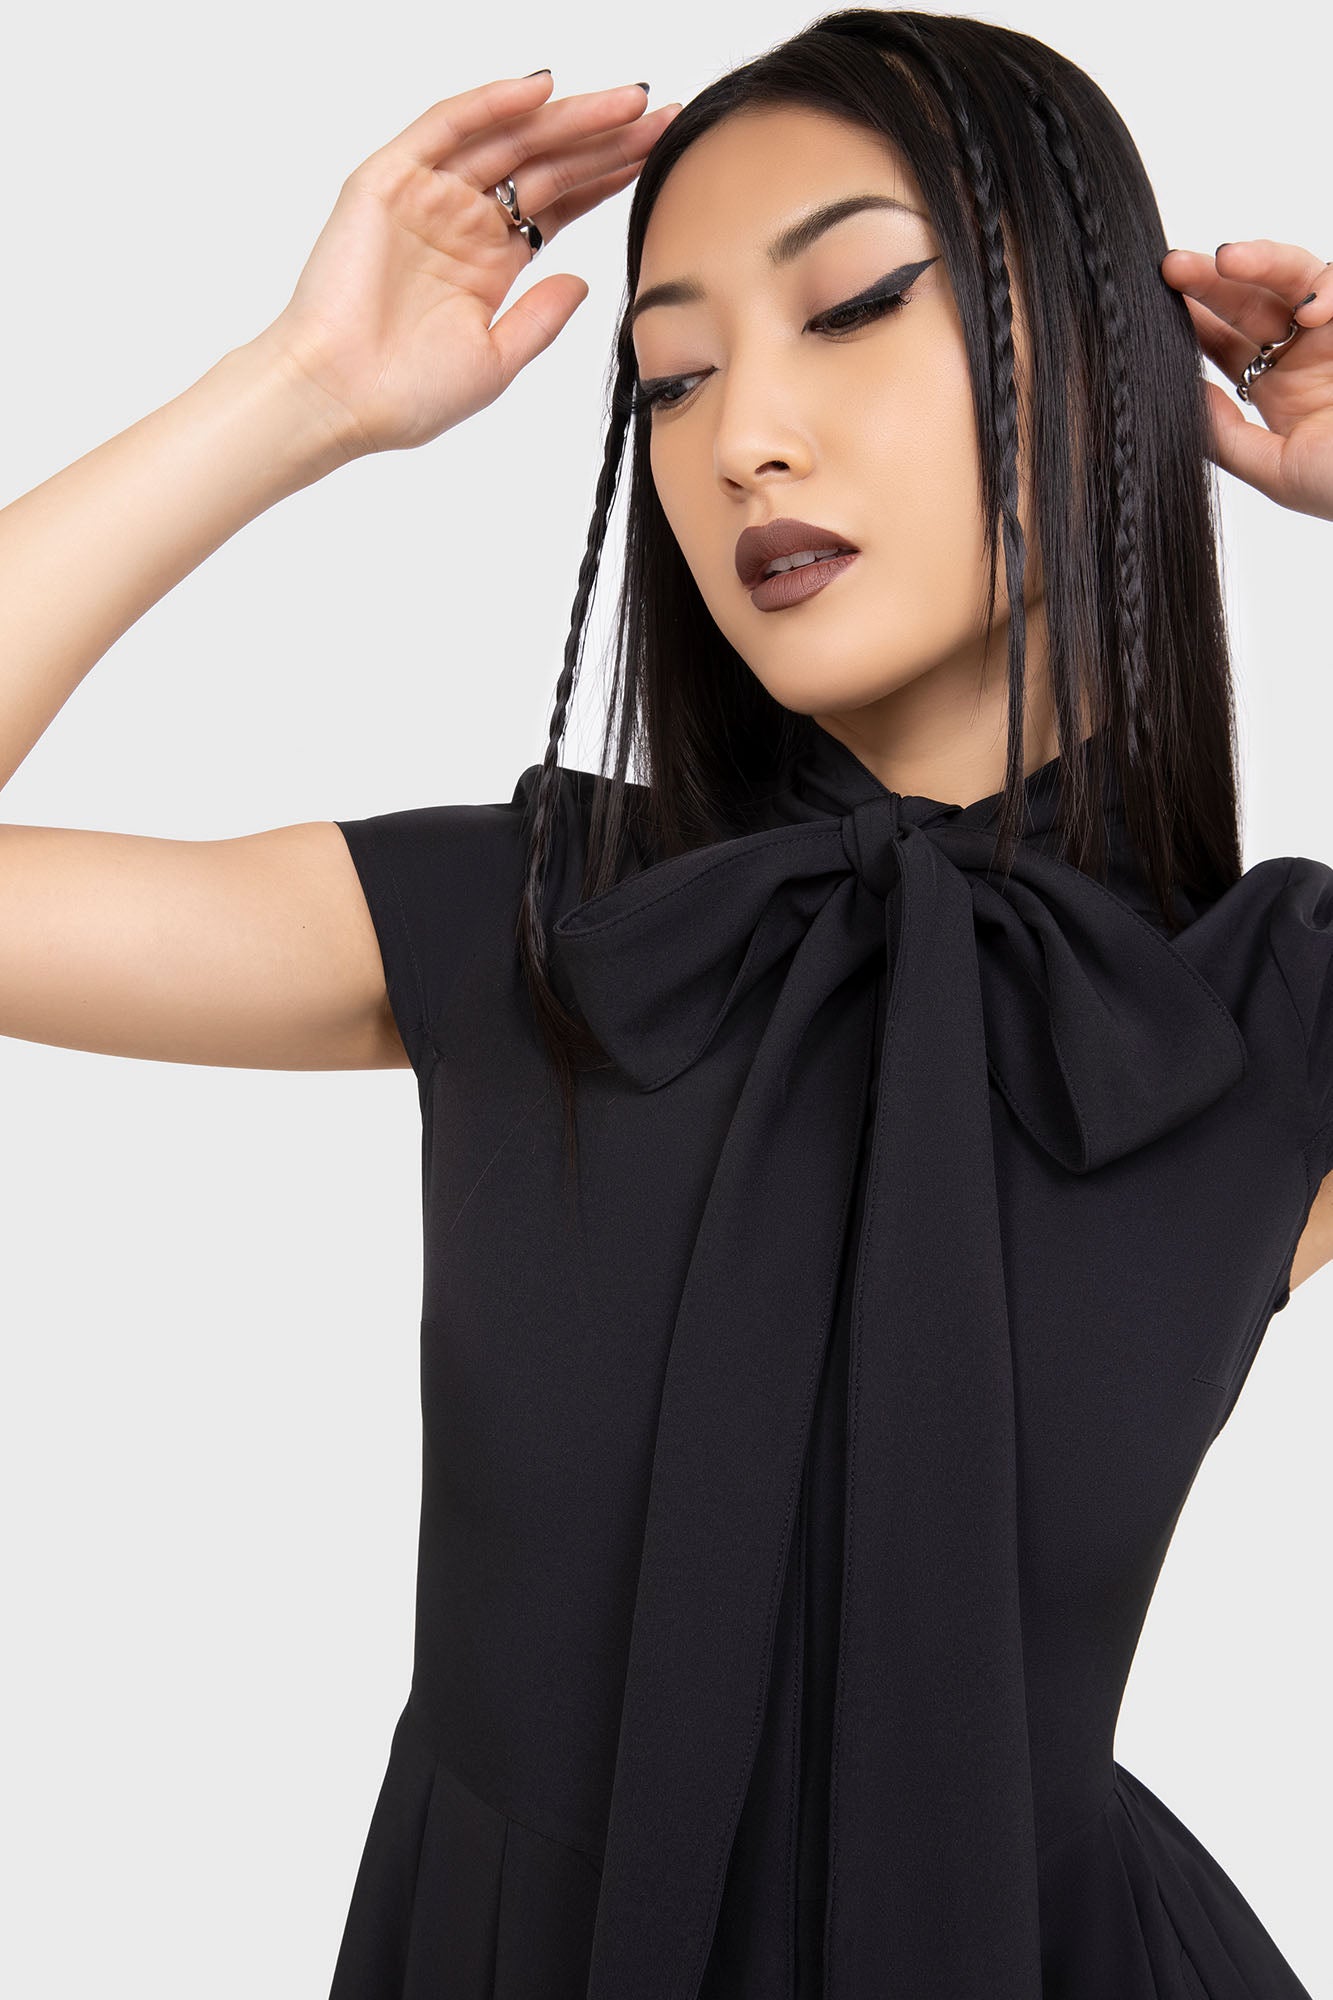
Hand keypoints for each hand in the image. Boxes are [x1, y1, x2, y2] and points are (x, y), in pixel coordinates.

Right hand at [260, 71, 680, 458]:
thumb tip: (586, 281)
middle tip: (659, 113)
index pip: (562, 202)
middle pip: (546, 162)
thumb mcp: (498, 362)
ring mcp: (427, 196)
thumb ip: (543, 318)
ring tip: (624, 100)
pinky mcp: (388, 182)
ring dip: (566, 116)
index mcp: (491, 262)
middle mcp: (463, 221)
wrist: (339, 401)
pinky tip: (542, 90)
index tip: (658, 154)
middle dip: (604, 137)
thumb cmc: (405, 395)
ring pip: (508, 138)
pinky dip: (493, 104)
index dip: (609, 175)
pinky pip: (447, 128)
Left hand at [1161, 239, 1332, 520]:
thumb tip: (1182, 396)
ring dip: (1260, 262)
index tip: (1156, 305)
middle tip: (1174, 267)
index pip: (1225, 344)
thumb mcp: (1275, 471)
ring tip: (1229, 260)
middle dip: (1211, 280)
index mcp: (1278, 390)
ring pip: (1294, 277)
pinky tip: (1311, 311)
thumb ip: (1225, 437)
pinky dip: (1327, 288)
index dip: (1193, 321)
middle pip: (1249, 301)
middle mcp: (1306, 354)